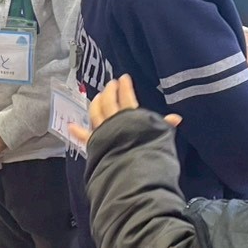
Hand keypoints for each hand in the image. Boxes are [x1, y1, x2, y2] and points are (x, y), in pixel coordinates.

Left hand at [66, 74, 180, 147]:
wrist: (129, 169)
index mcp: (130, 117)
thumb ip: (165, 126)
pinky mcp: (94, 143)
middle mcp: (114, 121)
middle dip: (109, 91)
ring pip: (95, 112)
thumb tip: (176, 119)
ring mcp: (102, 131)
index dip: (125, 87)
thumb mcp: (159, 137)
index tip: (124, 78)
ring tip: (97, 97)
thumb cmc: (147, 152)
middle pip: (109, 102)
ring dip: (96, 103)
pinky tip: (70, 125)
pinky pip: (83, 136)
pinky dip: (77, 130)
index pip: (127, 97)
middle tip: (111, 85)